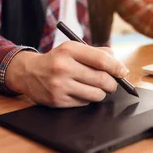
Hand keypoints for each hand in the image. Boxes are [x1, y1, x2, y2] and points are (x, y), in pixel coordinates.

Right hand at [5, 42, 127, 107]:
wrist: (28, 73)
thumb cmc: (57, 60)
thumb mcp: (72, 49)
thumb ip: (96, 53)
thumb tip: (118, 64)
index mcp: (69, 50)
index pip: (101, 60)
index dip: (117, 67)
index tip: (123, 72)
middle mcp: (63, 67)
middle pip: (102, 79)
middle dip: (112, 83)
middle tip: (112, 83)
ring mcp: (60, 85)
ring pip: (96, 94)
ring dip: (101, 93)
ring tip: (94, 87)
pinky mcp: (58, 101)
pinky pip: (84, 103)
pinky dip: (87, 98)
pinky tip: (79, 92)